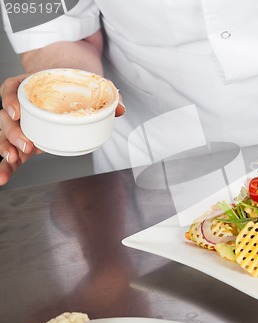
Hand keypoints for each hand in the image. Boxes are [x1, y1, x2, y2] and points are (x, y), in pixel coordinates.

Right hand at [0, 72, 125, 185]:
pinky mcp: (25, 139)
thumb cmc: (75, 85)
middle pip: (6, 117)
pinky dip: (8, 165)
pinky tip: (4, 176)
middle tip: (27, 145)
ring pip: (5, 135)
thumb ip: (107, 96)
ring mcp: (22, 124)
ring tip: (12, 161)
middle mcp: (21, 105)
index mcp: (30, 87)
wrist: (69, 84)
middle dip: (12, 132)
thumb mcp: (91, 85)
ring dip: (6, 149)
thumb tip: (120, 109)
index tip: (17, 111)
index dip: (10, 99)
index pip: (12, 89)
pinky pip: (12, 151)